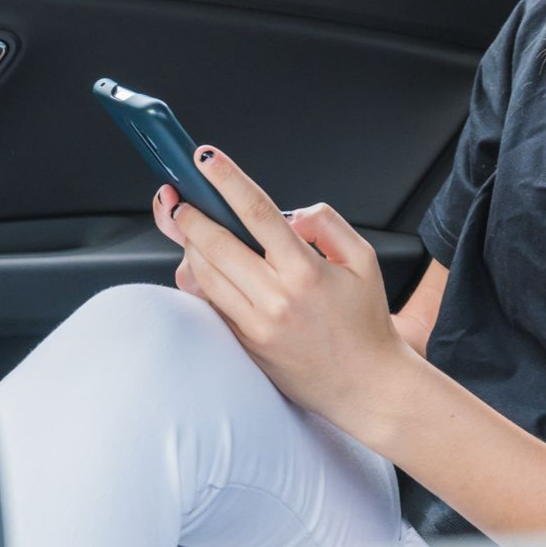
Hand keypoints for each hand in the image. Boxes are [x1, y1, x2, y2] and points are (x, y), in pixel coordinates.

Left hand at [149, 148, 407, 426]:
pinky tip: (198, 263)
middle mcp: (275, 299)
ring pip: (206, 275)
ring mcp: (256, 326)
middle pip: (217, 244)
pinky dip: (199, 279)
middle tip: (179, 196)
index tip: (207, 160)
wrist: (366, 386)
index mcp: (305, 272)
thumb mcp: (363, 259)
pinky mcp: (245, 345)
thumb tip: (291, 215)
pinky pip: (210, 305)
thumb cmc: (366, 321)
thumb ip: (328, 224)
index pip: (257, 213)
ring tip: (188, 225)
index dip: (229, 180)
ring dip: (190, 245)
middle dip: (191, 214)